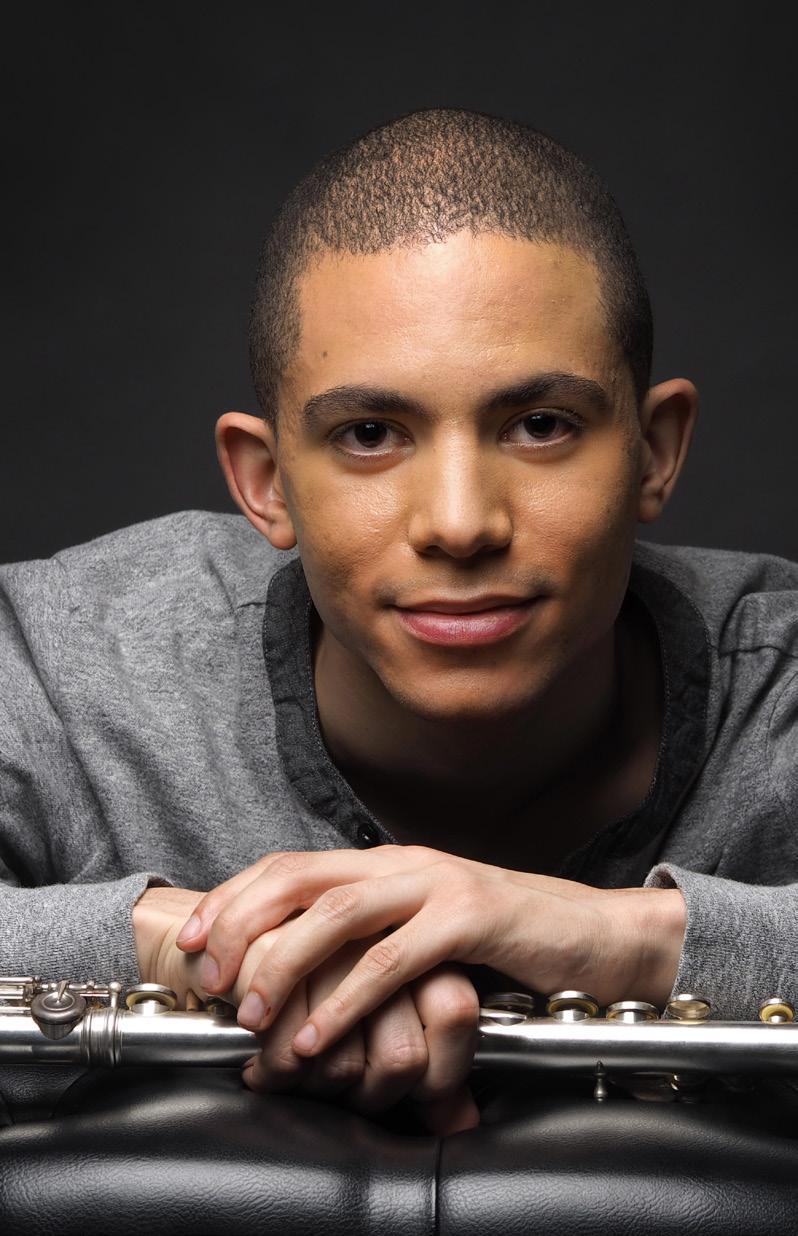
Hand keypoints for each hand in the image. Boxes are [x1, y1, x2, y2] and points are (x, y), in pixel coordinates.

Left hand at [134, 882, 480, 1133]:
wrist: (591, 936)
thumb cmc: (502, 942)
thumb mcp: (421, 931)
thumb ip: (369, 938)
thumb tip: (296, 975)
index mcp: (383, 862)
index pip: (288, 865)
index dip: (231, 898)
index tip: (190, 942)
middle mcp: (402, 862)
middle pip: (298, 877)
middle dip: (240, 925)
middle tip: (210, 979)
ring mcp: (436, 884)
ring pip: (337, 912)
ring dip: (283, 965)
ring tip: (252, 1016)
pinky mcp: (471, 918)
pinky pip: (393, 960)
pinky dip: (346, 1001)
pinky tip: (319, 1036)